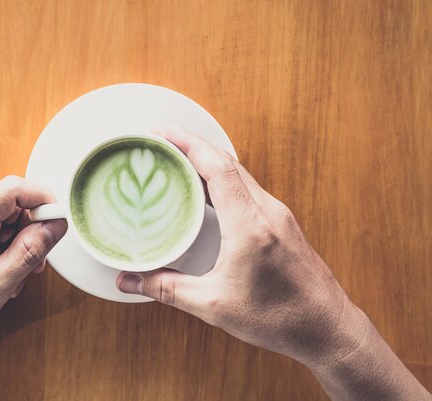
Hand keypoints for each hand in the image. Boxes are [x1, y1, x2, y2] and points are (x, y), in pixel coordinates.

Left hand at [0, 176, 66, 355]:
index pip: (15, 188)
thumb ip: (30, 251)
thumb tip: (57, 224)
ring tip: (9, 277)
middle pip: (11, 204)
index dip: (43, 201)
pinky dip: (1, 247)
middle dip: (29, 233)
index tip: (59, 223)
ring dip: (15, 244)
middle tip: (31, 266)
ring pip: (3, 218)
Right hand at [116, 128, 364, 366]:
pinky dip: (222, 180)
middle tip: (161, 143)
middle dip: (192, 146)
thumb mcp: (214, 305)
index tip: (163, 132)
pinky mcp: (281, 222)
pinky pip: (247, 188)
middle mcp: (267, 211)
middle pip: (226, 162)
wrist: (328, 328)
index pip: (217, 167)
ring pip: (239, 173)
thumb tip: (131, 281)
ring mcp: (277, 214)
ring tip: (178, 162)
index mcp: (250, 226)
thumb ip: (168, 289)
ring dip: (207, 162)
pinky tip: (206, 192)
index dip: (187, 143)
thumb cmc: (281, 318)